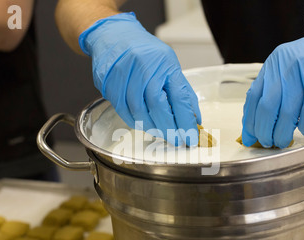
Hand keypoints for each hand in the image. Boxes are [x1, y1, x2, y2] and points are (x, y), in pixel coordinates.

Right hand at [79, 12, 200, 146]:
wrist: (113, 36)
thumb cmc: (145, 52)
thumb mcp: (170, 65)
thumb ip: (182, 92)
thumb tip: (194, 118)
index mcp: (165, 64)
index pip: (179, 97)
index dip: (186, 121)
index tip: (191, 137)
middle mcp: (145, 68)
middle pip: (158, 106)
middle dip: (168, 129)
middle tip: (175, 140)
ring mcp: (125, 75)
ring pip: (138, 112)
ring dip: (151, 127)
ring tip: (159, 132)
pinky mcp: (109, 83)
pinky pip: (122, 110)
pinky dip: (134, 121)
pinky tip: (142, 122)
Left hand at [242, 10, 303, 148]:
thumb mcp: (292, 66)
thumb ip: (276, 89)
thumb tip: (259, 122)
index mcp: (275, 62)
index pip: (253, 97)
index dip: (249, 121)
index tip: (249, 137)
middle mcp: (286, 66)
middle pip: (266, 108)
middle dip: (264, 131)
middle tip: (268, 142)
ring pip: (285, 115)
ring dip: (282, 134)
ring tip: (283, 141)